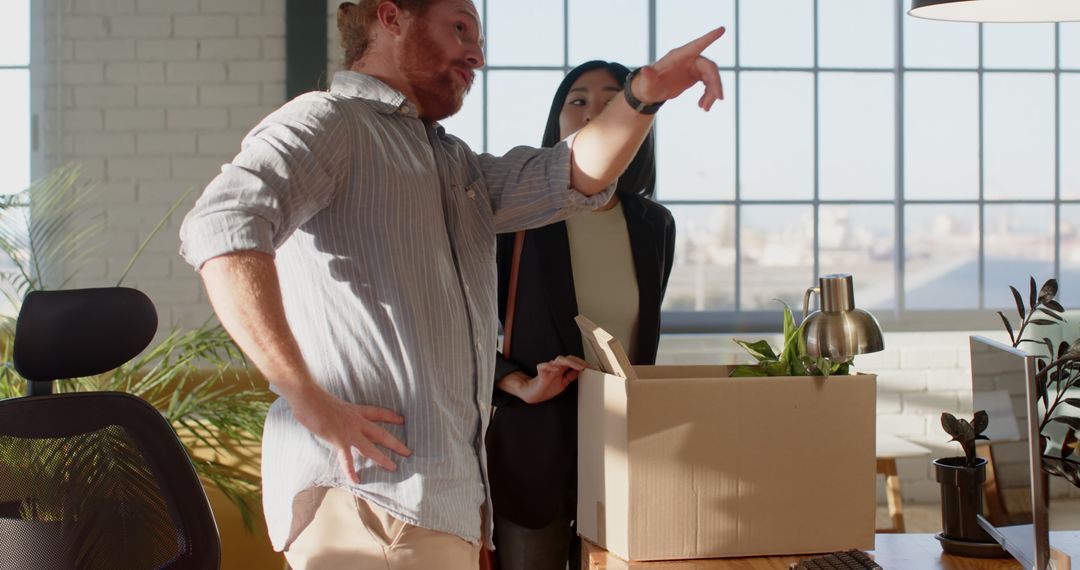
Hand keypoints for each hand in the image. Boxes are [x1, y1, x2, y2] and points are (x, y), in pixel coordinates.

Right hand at [288, 384, 411, 483]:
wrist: (309, 398)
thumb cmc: (315, 398)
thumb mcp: (332, 403)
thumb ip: (337, 412)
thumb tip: (331, 416)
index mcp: (355, 411)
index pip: (378, 412)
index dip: (391, 416)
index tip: (402, 420)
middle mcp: (356, 421)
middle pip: (381, 433)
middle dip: (395, 443)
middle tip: (408, 452)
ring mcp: (349, 432)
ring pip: (371, 448)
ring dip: (382, 458)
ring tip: (393, 467)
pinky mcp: (339, 440)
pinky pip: (347, 459)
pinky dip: (351, 471)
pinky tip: (356, 480)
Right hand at [515, 355, 588, 403]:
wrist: (534, 394)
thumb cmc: (547, 388)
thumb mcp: (563, 383)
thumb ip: (570, 377)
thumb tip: (579, 372)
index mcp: (562, 369)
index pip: (573, 362)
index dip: (582, 364)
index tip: (591, 368)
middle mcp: (556, 367)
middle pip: (568, 359)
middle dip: (578, 362)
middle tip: (586, 367)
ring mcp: (549, 368)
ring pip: (559, 360)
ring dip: (569, 362)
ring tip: (578, 367)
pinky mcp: (541, 372)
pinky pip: (544, 366)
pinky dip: (550, 366)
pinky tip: (557, 369)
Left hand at [632, 27, 725, 110]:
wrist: (650, 92)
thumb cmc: (647, 85)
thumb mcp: (647, 83)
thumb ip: (648, 76)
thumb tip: (644, 69)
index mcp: (678, 56)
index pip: (696, 45)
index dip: (709, 37)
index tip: (722, 29)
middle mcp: (688, 59)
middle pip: (709, 67)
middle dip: (715, 83)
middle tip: (719, 99)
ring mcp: (693, 66)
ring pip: (711, 77)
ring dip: (712, 92)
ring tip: (705, 108)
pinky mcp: (695, 75)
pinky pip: (708, 83)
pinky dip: (708, 94)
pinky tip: (702, 105)